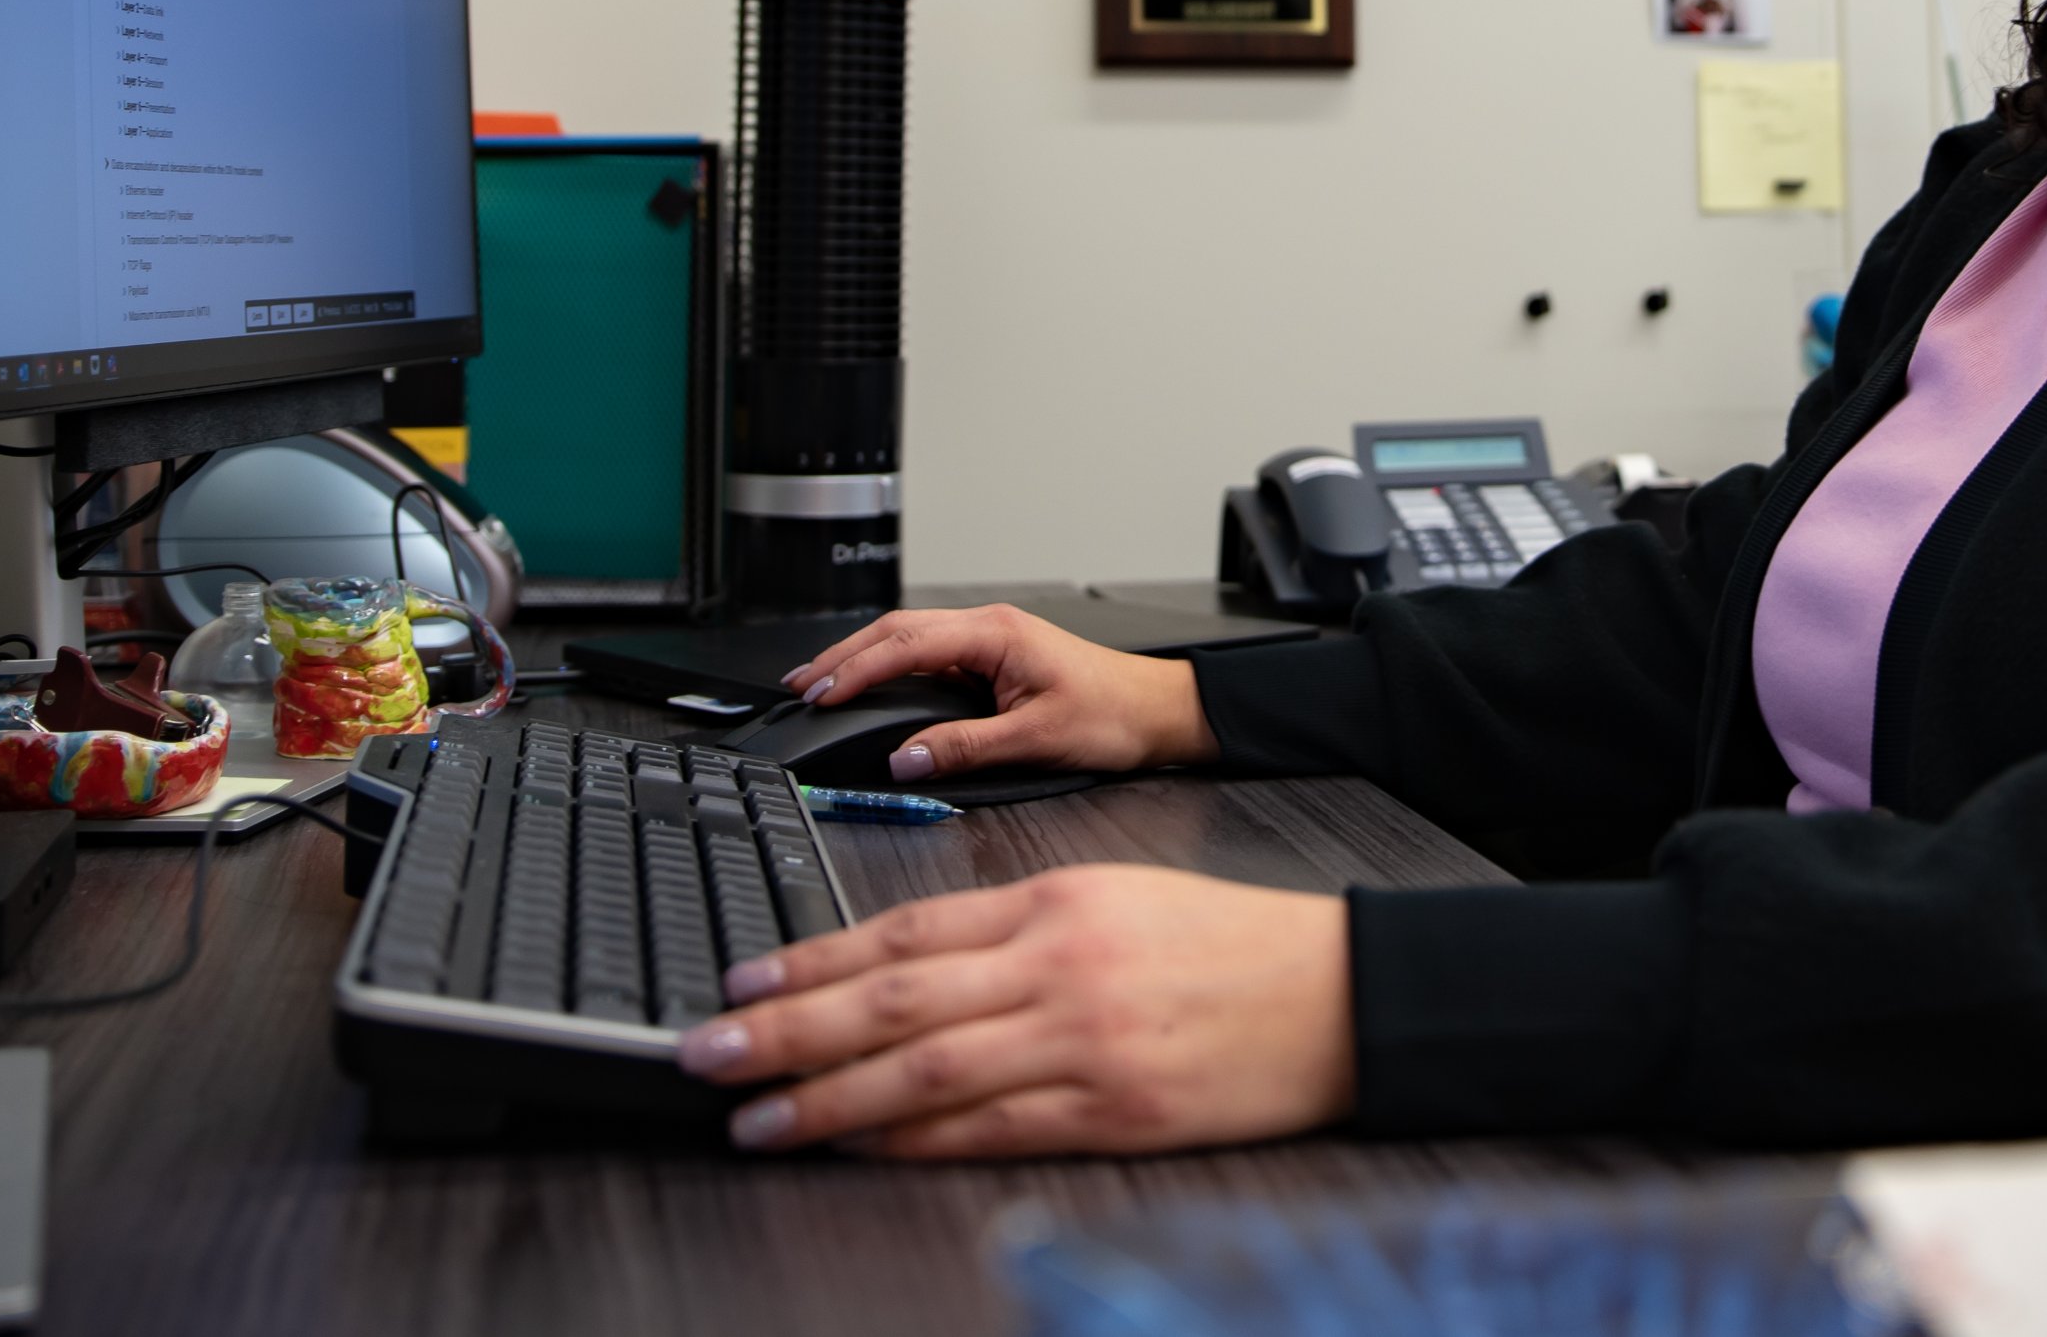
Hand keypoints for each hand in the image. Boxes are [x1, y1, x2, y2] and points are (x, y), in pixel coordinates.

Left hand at [684, 865, 1352, 1155]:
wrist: (1336, 993)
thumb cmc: (1228, 945)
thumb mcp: (1115, 897)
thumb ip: (1014, 927)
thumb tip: (903, 967)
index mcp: (1055, 902)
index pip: (906, 932)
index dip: (814, 961)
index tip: (746, 986)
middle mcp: (1057, 968)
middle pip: (894, 1001)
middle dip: (788, 1032)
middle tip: (710, 1054)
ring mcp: (1081, 1043)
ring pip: (926, 1072)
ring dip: (828, 1099)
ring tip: (758, 1118)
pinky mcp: (1109, 1111)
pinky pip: (989, 1131)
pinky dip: (914, 1143)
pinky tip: (860, 1148)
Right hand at [782, 605, 1215, 782]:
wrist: (1161, 713)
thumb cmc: (1116, 716)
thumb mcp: (1038, 740)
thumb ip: (966, 749)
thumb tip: (908, 758)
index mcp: (997, 635)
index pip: (908, 644)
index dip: (858, 668)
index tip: (821, 692)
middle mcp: (990, 629)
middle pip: (898, 631)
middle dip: (845, 655)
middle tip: (802, 684)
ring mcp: (991, 642)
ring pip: (912, 640)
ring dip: (865, 658)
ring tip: (822, 683)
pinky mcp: (995, 661)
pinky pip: (931, 657)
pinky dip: (892, 670)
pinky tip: (873, 687)